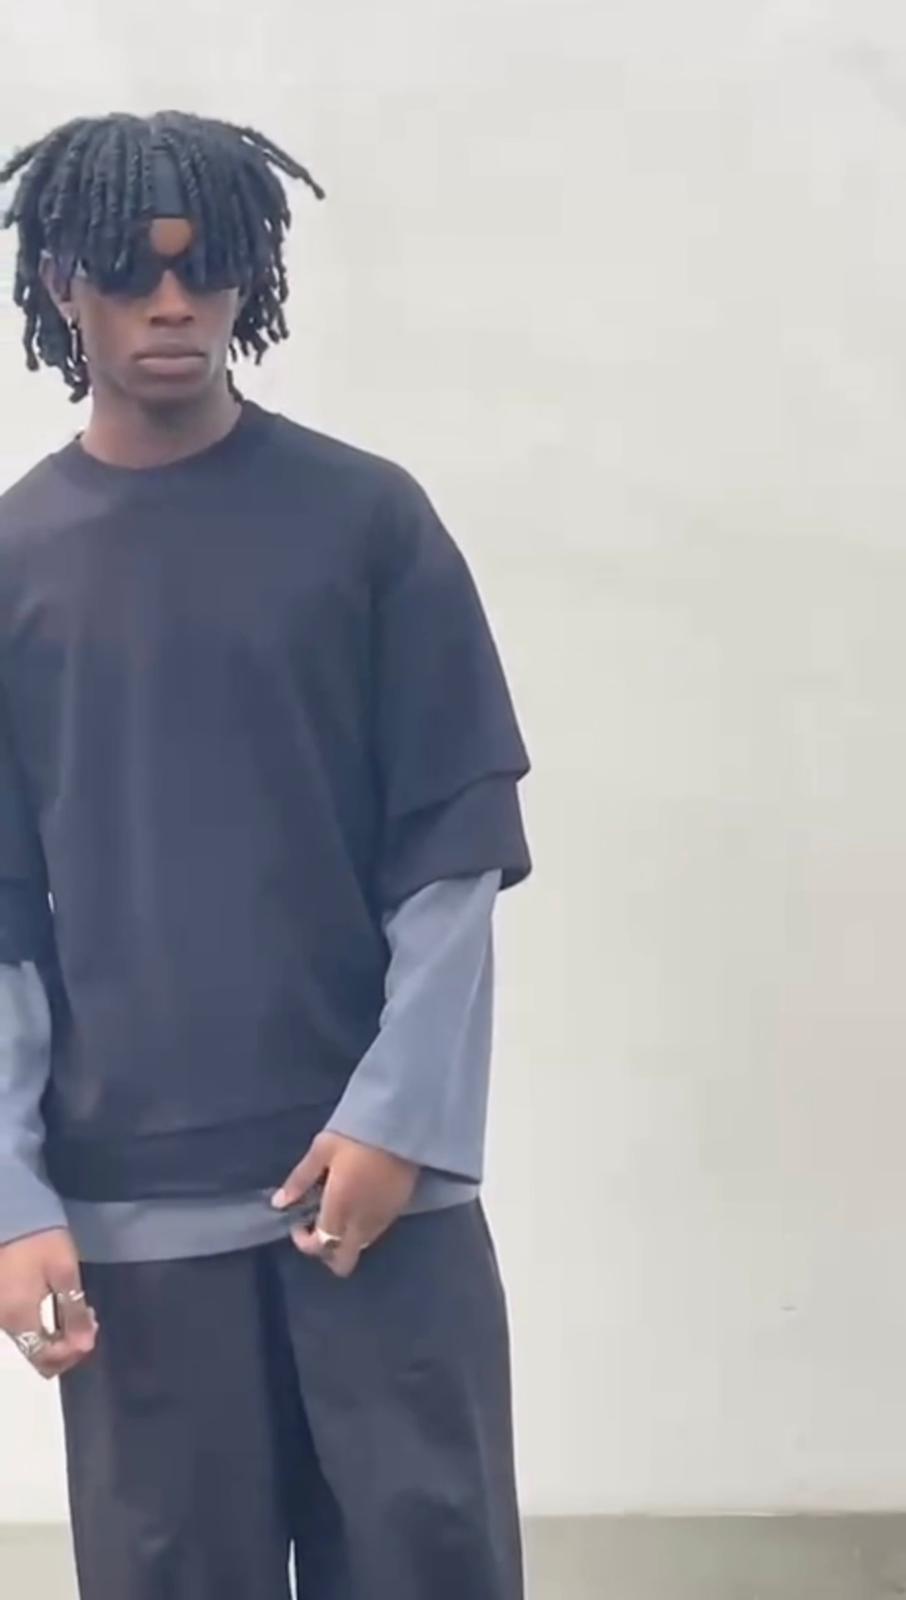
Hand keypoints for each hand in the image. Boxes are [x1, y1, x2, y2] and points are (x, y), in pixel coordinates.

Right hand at [0, 1229, 97, 1379]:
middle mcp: (2, 1321)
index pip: (45, 1359)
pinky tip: (57, 1300)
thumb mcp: (64, 1271)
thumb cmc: (39, 1239)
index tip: (93, 1327)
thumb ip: (74, 1311)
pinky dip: (41, 1320)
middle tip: (89, 1318)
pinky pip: (21, 1322)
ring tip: (78, 1306)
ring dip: (55, 1332)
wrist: (9, 1209)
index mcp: (18, 1318)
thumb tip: (84, 1345)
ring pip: (28, 1338)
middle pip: (36, 1352)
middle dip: (67, 1344)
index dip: (73, 1352)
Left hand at [273, 1132, 418, 1277]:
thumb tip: (279, 1202)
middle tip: (319, 1223)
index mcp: (339, 1210)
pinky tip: (360, 1199)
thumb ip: (300, 1179)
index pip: (320, 1247)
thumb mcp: (322, 1150)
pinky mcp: (400, 1209)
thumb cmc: (357, 1135)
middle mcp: (362, 1223)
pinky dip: (363, 1226)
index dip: (304, 1242)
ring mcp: (383, 1219)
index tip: (299, 1222)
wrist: (402, 1124)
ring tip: (340, 1207)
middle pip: (344, 1262)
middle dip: (327, 1251)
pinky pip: (376, 1231)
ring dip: (345, 1237)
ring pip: (360, 1247)